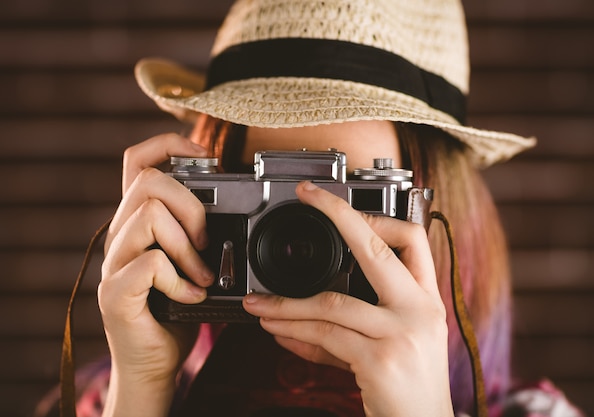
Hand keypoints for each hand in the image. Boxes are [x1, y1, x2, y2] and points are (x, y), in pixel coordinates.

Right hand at [98, 133, 213, 415]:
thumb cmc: (175, 310)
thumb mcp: (190, 261)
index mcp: (138, 221)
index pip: (137, 161)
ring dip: (187, 246)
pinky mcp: (115, 293)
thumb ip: (197, 232)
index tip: (203, 156)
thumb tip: (235, 205)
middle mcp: (120, 235)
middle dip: (191, 206)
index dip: (168, 145)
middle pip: (148, 181)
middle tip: (207, 241)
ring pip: (148, 215)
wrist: (153, 362)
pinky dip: (179, 280)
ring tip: (201, 275)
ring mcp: (113, 263)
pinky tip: (190, 297)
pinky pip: (150, 263)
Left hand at [243, 181, 453, 416]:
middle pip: (376, 248)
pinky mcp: (380, 361)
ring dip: (286, 303)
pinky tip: (276, 331)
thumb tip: (305, 305)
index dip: (378, 214)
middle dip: (337, 214)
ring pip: (331, 302)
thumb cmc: (409, 387)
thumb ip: (361, 316)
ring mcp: (402, 334)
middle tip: (306, 195)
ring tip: (258, 304)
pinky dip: (294, 332)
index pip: (413, 238)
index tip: (344, 205)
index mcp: (427, 299)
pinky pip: (325, 336)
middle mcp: (420, 310)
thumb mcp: (399, 341)